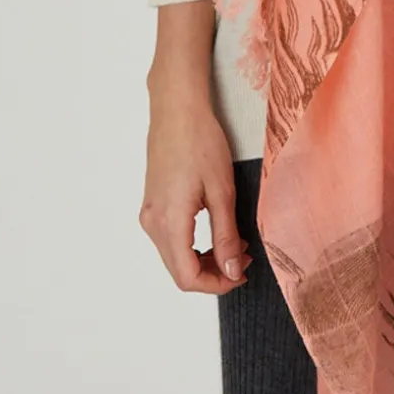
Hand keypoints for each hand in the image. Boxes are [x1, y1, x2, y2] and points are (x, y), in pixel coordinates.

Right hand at [139, 90, 249, 295]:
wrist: (177, 109)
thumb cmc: (200, 142)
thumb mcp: (221, 191)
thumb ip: (225, 235)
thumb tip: (230, 270)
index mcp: (169, 222)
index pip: (188, 277)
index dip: (216, 284)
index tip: (241, 275)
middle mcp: (152, 223)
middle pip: (179, 271)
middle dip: (213, 273)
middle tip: (243, 259)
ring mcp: (149, 214)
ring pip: (175, 256)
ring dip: (204, 259)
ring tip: (235, 243)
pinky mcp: (152, 204)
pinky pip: (171, 239)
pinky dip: (193, 244)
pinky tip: (217, 229)